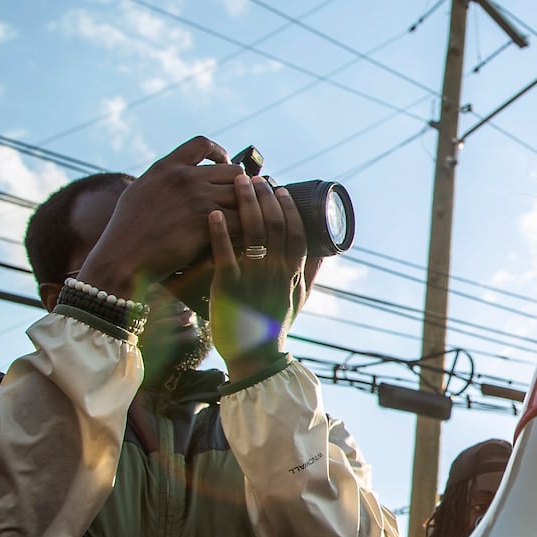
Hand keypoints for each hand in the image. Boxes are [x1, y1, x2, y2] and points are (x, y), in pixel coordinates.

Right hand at [78, 136, 243, 296]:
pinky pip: (241, 221)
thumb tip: (175, 174)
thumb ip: (161, 181)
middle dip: (242, 187)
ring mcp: (196, 198)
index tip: (226, 163)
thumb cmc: (126, 233)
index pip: (201, 144)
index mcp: (165, 167)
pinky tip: (245, 239)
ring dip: (248, 211)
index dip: (220, 152)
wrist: (121, 258)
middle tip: (243, 204)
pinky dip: (246, 231)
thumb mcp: (139, 193)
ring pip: (242, 196)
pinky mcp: (206, 222)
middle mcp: (182, 177)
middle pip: (234, 171)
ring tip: (249, 222)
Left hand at [206, 174, 321, 378]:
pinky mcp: (228, 287)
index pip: (297, 232)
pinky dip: (220, 231)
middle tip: (254, 178)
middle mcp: (277, 272)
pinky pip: (225, 253)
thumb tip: (324, 250)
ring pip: (253, 232)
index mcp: (293, 273)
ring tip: (237, 182)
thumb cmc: (275, 327)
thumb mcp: (300, 299)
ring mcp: (254, 278)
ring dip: (245, 203)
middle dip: (265, 196)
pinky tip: (213, 213)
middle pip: (276, 224)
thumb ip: (310, 273)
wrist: (254, 358)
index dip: (289, 207)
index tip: (281, 188)